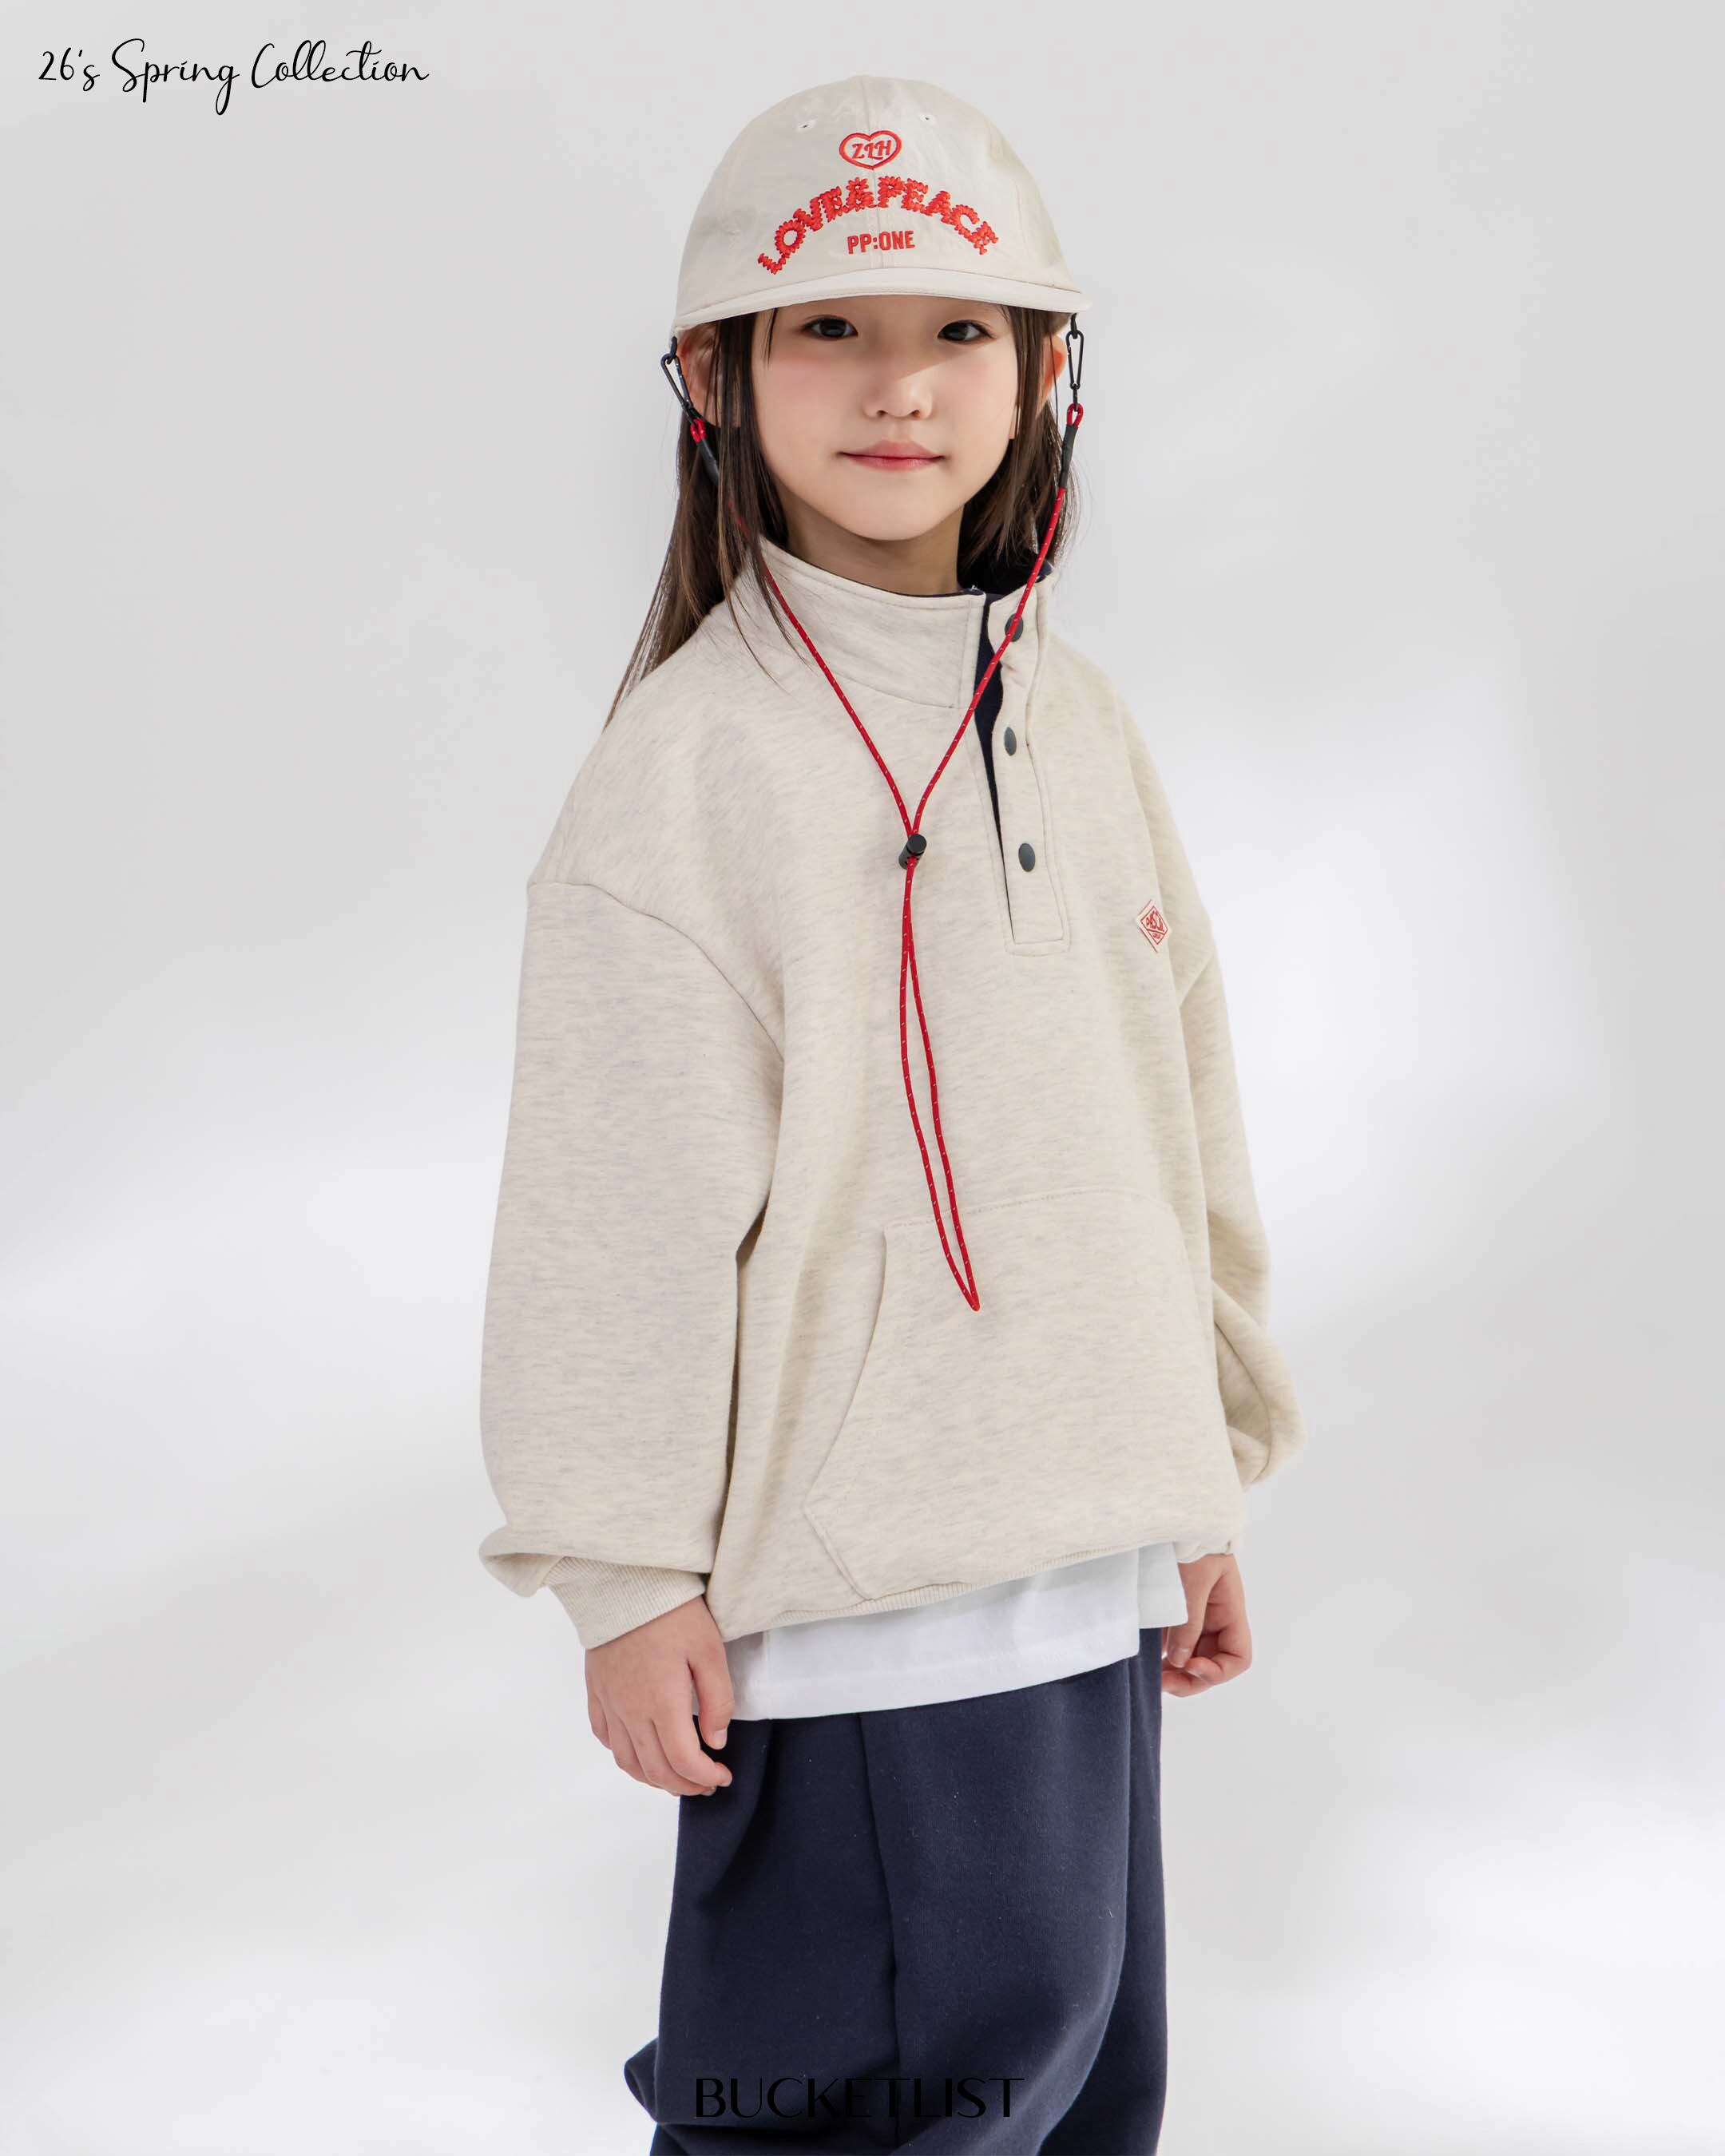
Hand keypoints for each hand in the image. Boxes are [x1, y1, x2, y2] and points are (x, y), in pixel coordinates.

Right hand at [586, 1594, 735, 1795]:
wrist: (625, 1582)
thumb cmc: (673, 1612)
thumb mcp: (710, 1650)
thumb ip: (718, 1700)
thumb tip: (716, 1740)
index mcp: (662, 1703)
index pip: (683, 1761)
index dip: (705, 1777)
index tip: (723, 1776)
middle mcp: (630, 1712)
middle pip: (655, 1770)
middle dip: (685, 1785)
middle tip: (706, 1782)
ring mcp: (609, 1703)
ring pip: (627, 1762)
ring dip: (653, 1779)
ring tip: (676, 1776)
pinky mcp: (596, 1690)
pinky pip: (605, 1737)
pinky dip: (624, 1755)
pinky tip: (640, 1750)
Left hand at [1162, 1553, 1251, 1696]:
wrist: (1177, 1512)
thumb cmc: (1193, 1543)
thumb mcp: (1192, 1583)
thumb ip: (1189, 1624)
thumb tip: (1181, 1662)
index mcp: (1230, 1611)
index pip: (1238, 1657)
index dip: (1218, 1671)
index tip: (1191, 1666)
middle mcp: (1217, 1617)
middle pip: (1213, 1662)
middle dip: (1192, 1678)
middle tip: (1164, 1683)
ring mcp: (1197, 1614)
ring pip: (1193, 1655)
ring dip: (1177, 1670)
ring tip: (1154, 1677)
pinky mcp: (1177, 1609)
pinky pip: (1176, 1640)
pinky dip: (1166, 1653)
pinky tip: (1149, 1659)